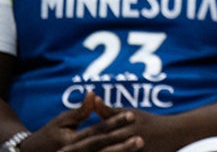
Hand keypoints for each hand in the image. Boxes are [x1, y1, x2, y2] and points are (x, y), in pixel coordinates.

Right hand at [23, 91, 141, 151]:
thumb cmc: (50, 135)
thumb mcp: (62, 121)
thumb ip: (80, 111)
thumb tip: (92, 93)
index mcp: (71, 142)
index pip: (97, 130)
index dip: (114, 122)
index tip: (132, 114)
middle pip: (102, 147)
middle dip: (122, 144)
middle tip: (142, 138)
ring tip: (140, 145)